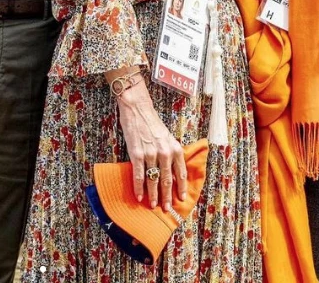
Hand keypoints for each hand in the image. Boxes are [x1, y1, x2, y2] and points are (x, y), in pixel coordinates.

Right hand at [113, 78, 186, 210]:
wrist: (137, 109)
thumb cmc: (152, 123)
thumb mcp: (167, 137)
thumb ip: (170, 153)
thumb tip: (171, 173)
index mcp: (175, 148)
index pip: (181, 173)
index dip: (181, 188)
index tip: (181, 199)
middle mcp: (165, 152)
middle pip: (167, 180)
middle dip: (167, 196)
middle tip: (166, 208)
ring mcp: (150, 154)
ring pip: (153, 180)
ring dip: (153, 195)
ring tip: (153, 205)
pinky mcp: (136, 154)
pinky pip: (138, 175)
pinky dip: (139, 188)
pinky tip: (139, 197)